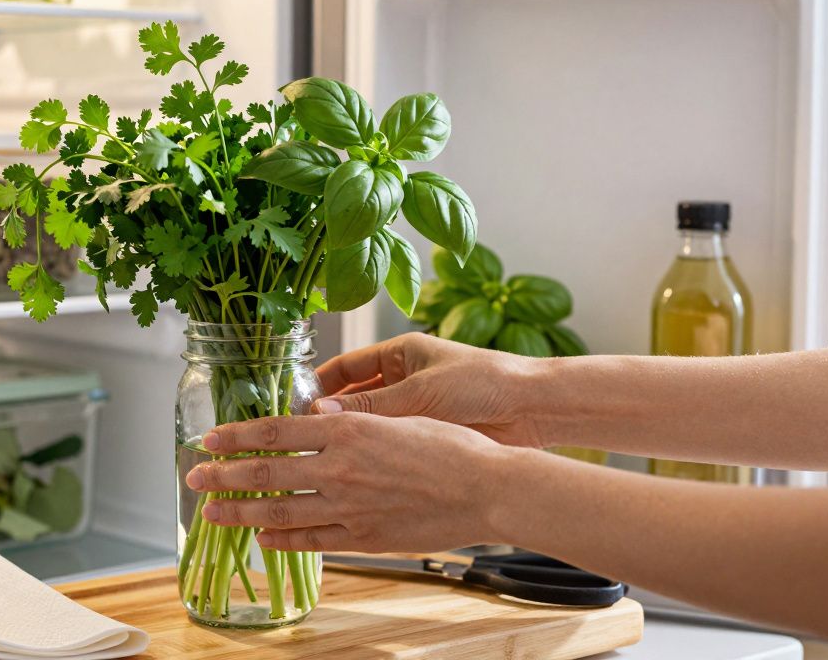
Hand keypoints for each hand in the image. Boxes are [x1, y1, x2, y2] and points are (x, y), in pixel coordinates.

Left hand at [184, 412, 507, 552]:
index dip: (236, 436)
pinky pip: (311, 541)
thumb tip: (312, 416)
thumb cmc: (452, 445)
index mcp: (347, 429)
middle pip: (265, 472)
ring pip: (279, 511)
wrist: (489, 488)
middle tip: (195, 478)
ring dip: (240, 512)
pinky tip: (262, 538)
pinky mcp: (364, 538)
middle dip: (223, 476)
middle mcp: (339, 468)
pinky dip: (281, 540)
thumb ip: (351, 419)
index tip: (210, 439)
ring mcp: (349, 506)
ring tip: (212, 513)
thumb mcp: (397, 416)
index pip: (274, 432)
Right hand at [313, 332, 547, 447]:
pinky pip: (394, 443)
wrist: (533, 407)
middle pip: (354, 398)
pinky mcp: (430, 434)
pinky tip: (357, 473)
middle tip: (300, 440)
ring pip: (372, 425)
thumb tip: (321, 416)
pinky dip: (376, 456)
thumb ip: (371, 405)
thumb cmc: (482, 382)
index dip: (318, 385)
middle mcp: (404, 379)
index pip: (346, 367)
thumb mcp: (420, 392)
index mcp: (401, 354)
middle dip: (330, 417)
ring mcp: (417, 408)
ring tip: (322, 460)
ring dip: (352, 440)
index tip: (293, 405)